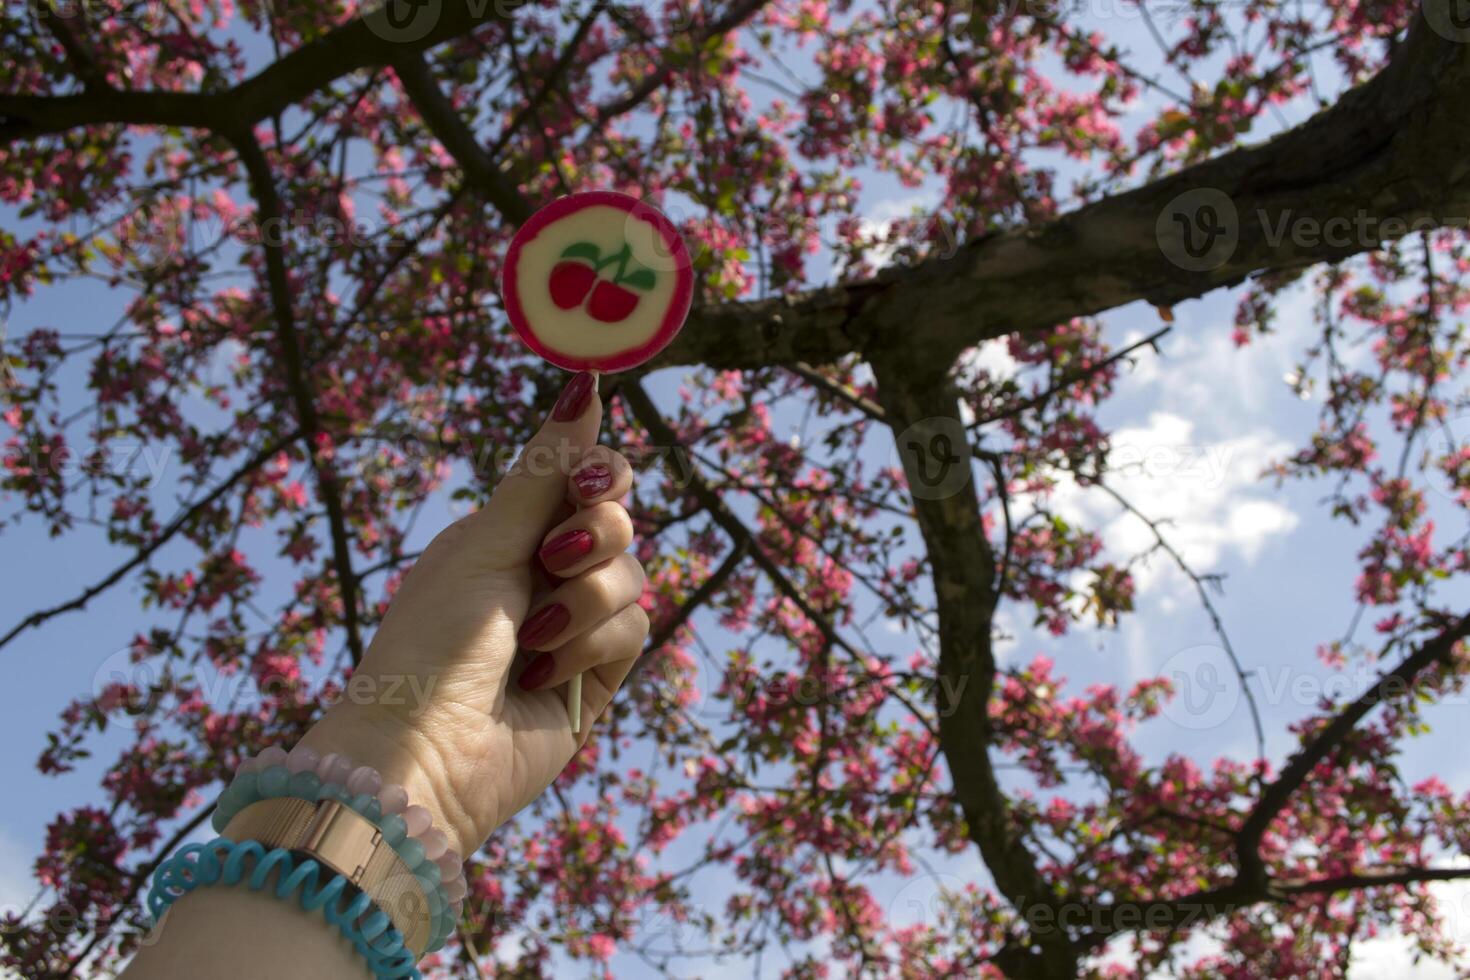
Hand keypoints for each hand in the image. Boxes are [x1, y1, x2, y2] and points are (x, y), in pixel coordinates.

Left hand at [300, 372, 646, 859]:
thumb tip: (586, 378)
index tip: (587, 483)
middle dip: (593, 535)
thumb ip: (546, 469)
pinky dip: (588, 648)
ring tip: (532, 639)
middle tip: (552, 558)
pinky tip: (542, 678)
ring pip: (633, 575)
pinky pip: (633, 630)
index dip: (600, 473)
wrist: (423, 752)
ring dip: (582, 602)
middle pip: (619, 519)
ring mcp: (576, 625)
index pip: (585, 477)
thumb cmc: (433, 640)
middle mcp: (547, 572)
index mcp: (510, 532)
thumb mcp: (487, 542)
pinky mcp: (599, 676)